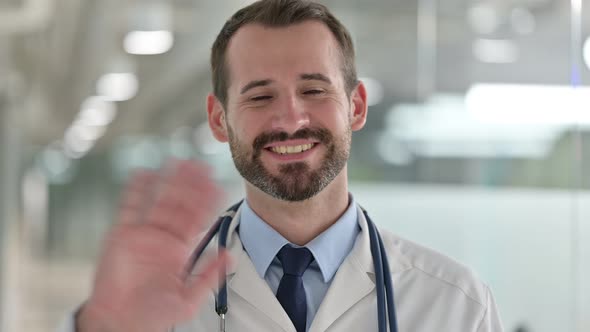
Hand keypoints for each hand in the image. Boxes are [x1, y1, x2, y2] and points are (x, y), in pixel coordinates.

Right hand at [77, 160, 229, 331]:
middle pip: (180, 205)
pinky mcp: (122, 236)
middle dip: (191, 185)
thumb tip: (229, 256)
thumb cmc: (152, 315)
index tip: (217, 185)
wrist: (120, 323)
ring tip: (179, 162)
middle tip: (201, 165)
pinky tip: (145, 173)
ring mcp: (143, 235)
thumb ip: (209, 277)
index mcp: (179, 251)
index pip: (197, 220)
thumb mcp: (188, 299)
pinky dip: (136, 190)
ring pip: (159, 201)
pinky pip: (130, 208)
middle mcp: (163, 239)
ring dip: (169, 182)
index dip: (207, 202)